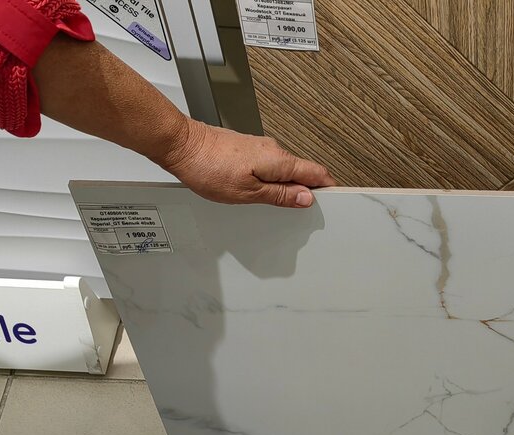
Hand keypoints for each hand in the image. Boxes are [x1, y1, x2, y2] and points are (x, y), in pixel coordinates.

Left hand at [159, 119, 335, 207]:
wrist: (179, 144)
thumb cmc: (207, 167)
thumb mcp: (248, 193)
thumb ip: (280, 195)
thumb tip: (305, 198)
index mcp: (279, 161)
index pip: (316, 173)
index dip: (327, 188)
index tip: (333, 201)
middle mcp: (273, 150)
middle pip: (302, 171)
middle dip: (307, 190)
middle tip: (305, 211)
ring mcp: (259, 147)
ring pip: (285, 169)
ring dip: (287, 186)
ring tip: (281, 204)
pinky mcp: (247, 148)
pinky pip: (270, 166)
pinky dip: (272, 179)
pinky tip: (262, 191)